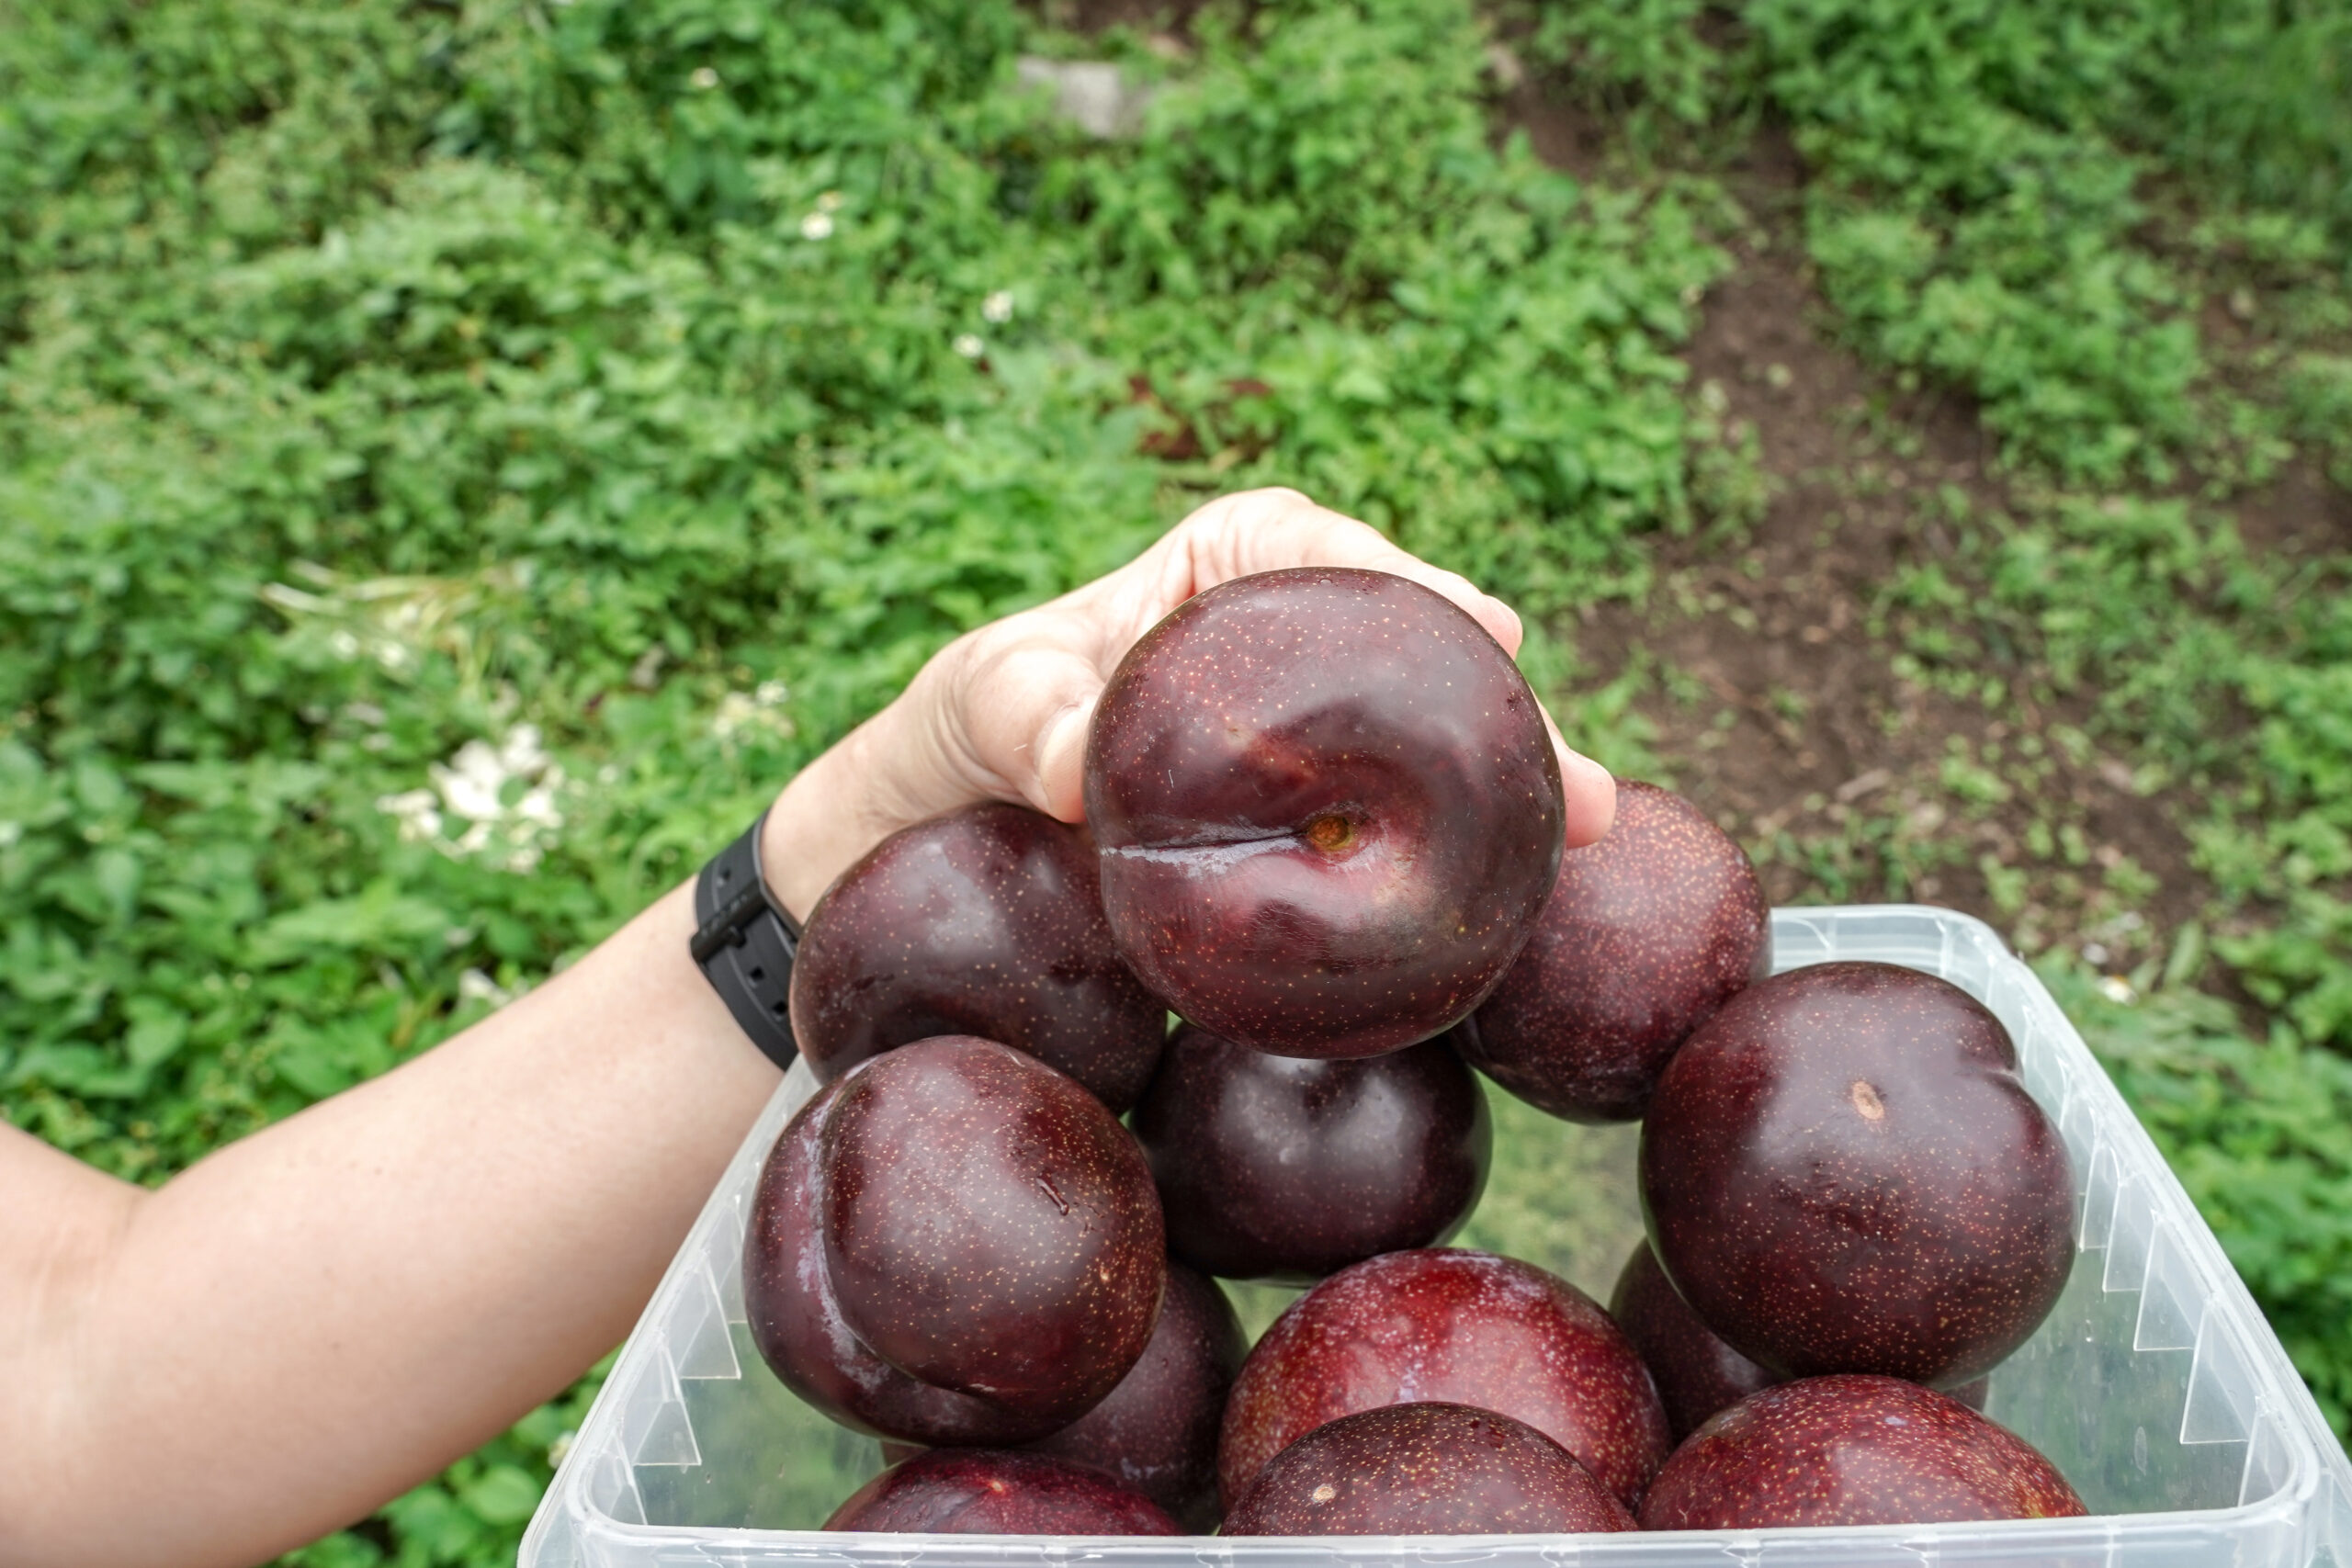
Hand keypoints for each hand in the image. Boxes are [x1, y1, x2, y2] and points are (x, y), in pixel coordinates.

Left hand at [762, 487, 1616, 916]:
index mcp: (1229, 565)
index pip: (1333, 554)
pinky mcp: (1313, 840)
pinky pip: (1387, 852)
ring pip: (1428, 766)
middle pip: (1420, 666)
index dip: (1422, 588)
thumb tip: (1071, 767)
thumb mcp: (979, 705)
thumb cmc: (966, 728)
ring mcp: (1317, 754)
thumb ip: (1021, 716)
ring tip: (1584, 852)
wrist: (942, 835)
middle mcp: (1296, 649)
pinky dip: (1443, 883)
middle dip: (1507, 719)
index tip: (1487, 627)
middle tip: (1580, 787)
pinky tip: (1503, 926)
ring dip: (1507, 810)